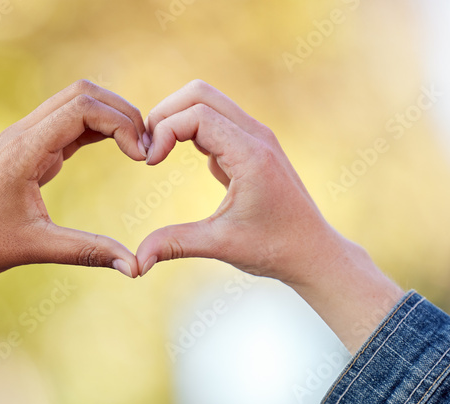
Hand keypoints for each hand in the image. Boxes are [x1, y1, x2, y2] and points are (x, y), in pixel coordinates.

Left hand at [0, 80, 146, 291]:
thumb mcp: (34, 248)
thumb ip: (87, 252)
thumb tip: (134, 267)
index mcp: (23, 150)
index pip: (82, 108)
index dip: (121, 122)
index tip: (142, 156)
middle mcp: (22, 135)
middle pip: (81, 94)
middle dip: (121, 112)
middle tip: (147, 146)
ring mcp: (22, 139)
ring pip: (73, 104)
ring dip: (108, 117)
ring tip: (137, 148)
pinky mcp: (24, 152)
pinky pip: (64, 125)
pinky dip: (94, 130)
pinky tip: (116, 150)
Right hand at [137, 80, 402, 351]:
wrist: (313, 251)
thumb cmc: (273, 249)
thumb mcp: (221, 246)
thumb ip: (175, 244)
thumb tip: (136, 263)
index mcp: (250, 155)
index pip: (196, 115)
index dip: (163, 132)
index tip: (149, 164)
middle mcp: (256, 136)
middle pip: (199, 93)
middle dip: (165, 115)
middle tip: (147, 150)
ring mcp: (256, 137)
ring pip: (207, 101)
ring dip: (176, 119)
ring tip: (157, 154)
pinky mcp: (253, 145)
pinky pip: (215, 119)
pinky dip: (190, 129)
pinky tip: (176, 158)